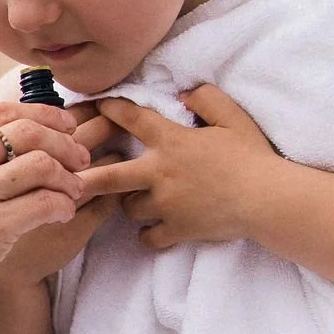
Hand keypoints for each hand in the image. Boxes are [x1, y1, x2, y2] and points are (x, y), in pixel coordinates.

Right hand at [0, 106, 121, 287]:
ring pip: (42, 165)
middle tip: (80, 158)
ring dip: (68, 176)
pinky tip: (64, 213)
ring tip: (74, 189)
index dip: (42, 114)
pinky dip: (63, 205)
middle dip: (64, 141)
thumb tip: (4, 131)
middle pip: (27, 132)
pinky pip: (45, 203)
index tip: (64, 125)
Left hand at [78, 81, 279, 252]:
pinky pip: (149, 237)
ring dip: (128, 203)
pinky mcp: (177, 229)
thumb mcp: (232, 116)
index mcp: (171, 140)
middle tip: (66, 177)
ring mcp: (166, 204)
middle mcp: (160, 172)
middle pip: (107, 176)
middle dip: (84, 176)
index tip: (96, 107)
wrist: (267, 198)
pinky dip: (149, 234)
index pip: (131, 118)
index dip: (110, 109)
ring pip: (128, 207)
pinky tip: (153, 230)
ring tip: (134, 199)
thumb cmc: (252, 155)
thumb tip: (183, 96)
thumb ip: (205, 99)